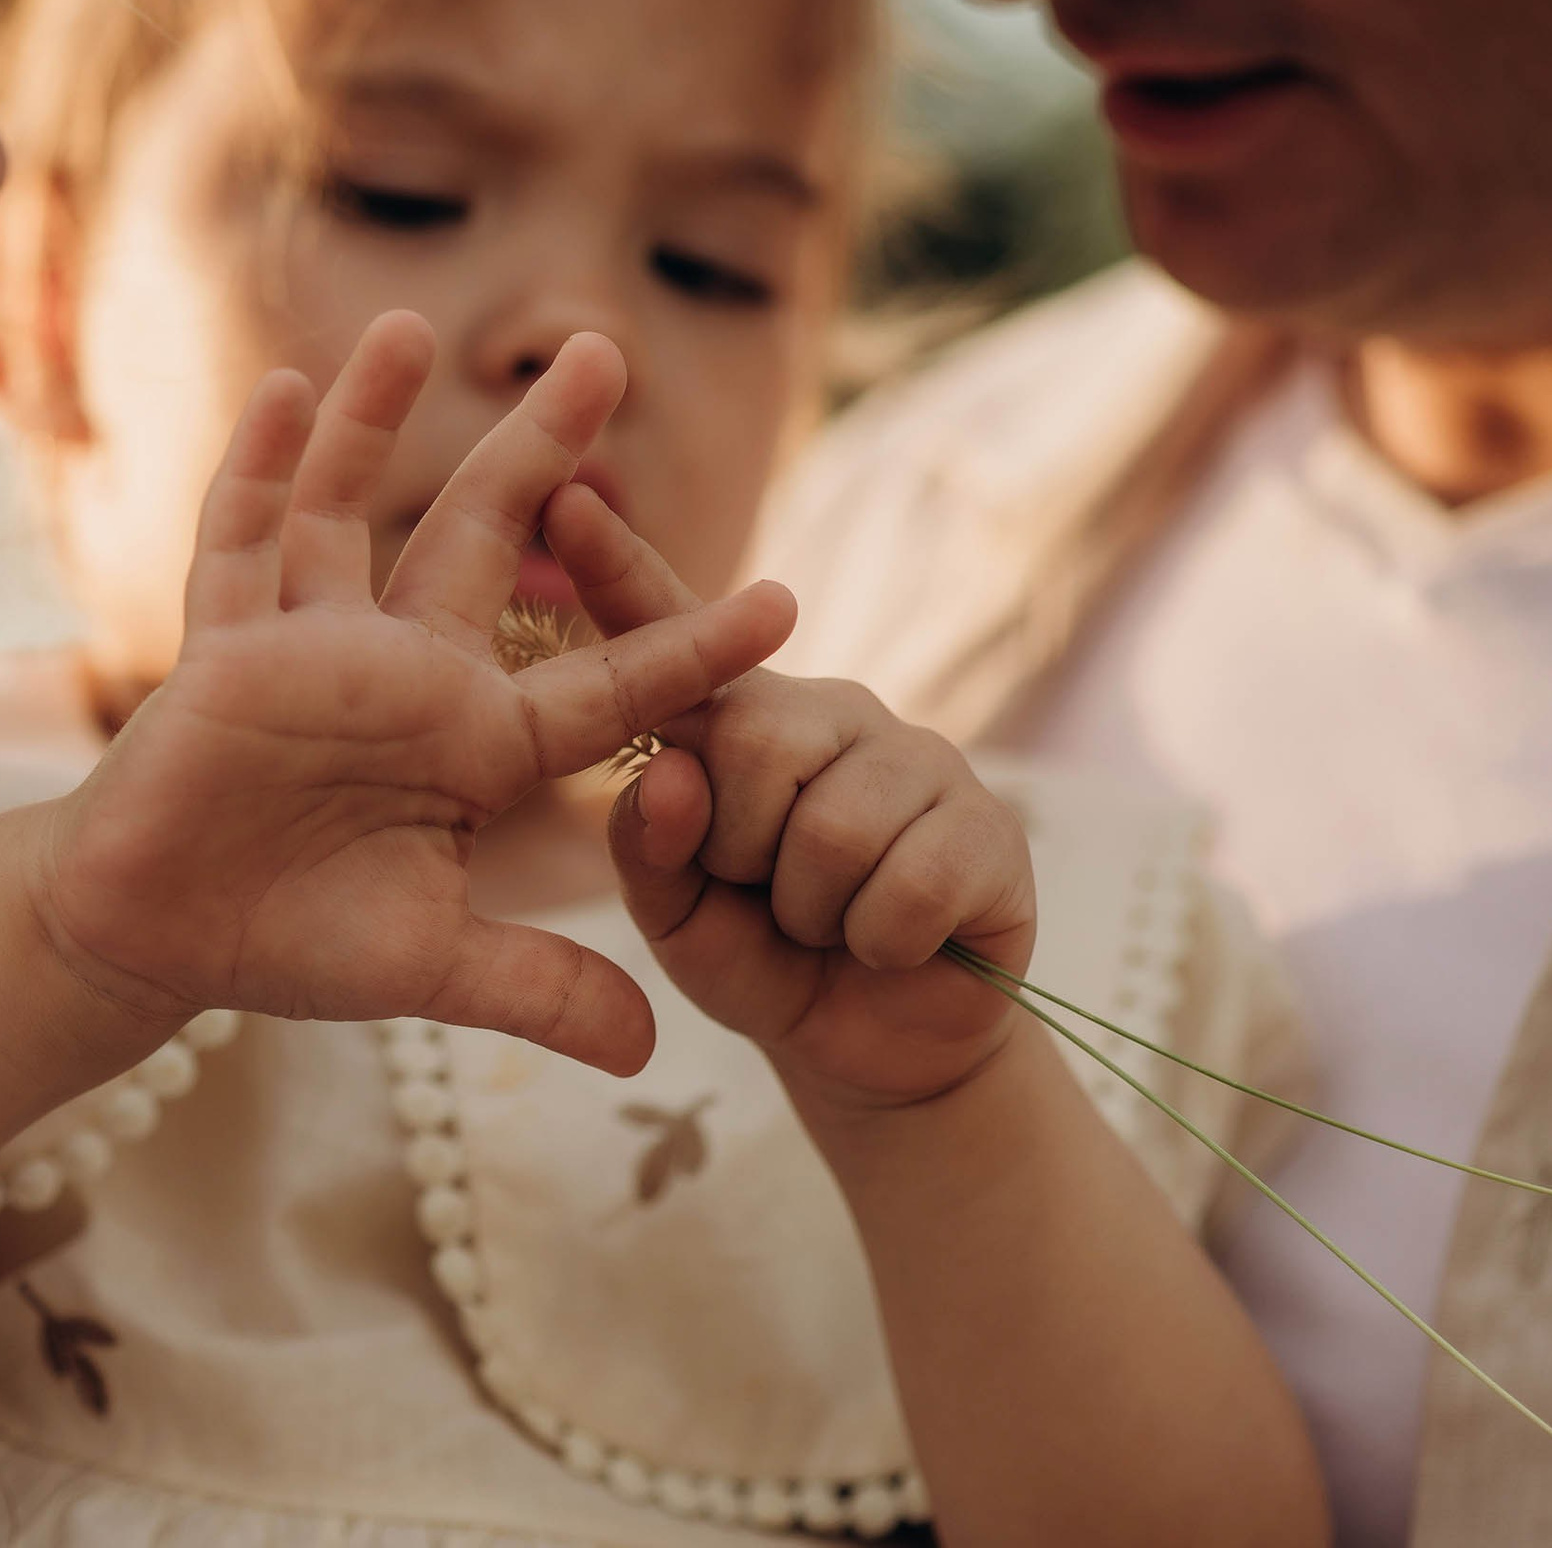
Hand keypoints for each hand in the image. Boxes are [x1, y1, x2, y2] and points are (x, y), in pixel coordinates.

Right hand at [33, 312, 795, 1075]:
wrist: (156, 938)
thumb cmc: (292, 940)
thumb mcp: (432, 966)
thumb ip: (538, 990)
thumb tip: (653, 1052)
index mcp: (472, 744)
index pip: (602, 684)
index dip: (688, 646)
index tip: (787, 602)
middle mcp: (403, 673)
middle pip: (485, 538)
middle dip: (545, 449)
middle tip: (608, 352)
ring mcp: (310, 649)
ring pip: (351, 510)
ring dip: (380, 420)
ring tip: (417, 325)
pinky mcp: (223, 649)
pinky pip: (240, 542)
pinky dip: (260, 468)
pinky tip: (291, 388)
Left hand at [545, 484, 1034, 1109]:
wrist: (873, 1053)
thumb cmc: (761, 962)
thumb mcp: (675, 918)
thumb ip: (650, 848)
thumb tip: (674, 769)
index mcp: (735, 722)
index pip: (668, 629)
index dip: (615, 567)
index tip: (561, 499)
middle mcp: (826, 712)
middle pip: (756, 743)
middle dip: (745, 852)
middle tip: (772, 896)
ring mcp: (919, 756)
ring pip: (832, 826)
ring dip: (814, 911)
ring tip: (832, 922)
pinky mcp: (990, 822)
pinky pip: (907, 887)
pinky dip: (883, 944)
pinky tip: (898, 945)